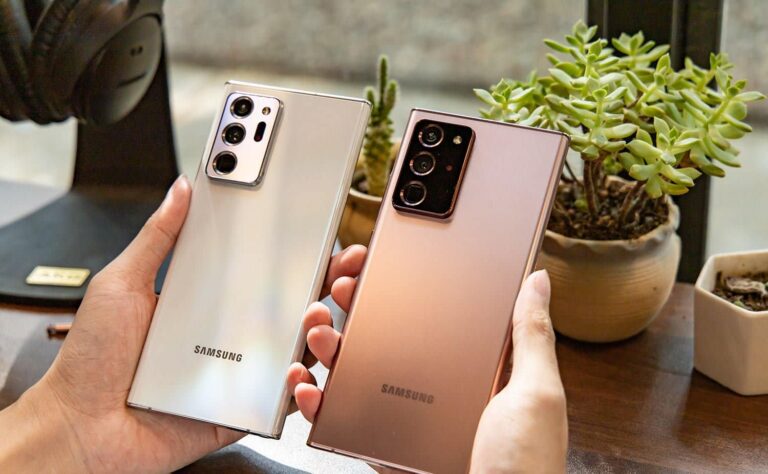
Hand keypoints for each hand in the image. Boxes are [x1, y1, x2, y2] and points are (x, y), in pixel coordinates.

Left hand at [0, 176, 366, 471]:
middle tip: (339, 273)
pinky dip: (297, 390)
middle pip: (285, 309)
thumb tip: (180, 191)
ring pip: (292, 354)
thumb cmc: (92, 361)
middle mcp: (223, 335)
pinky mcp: (236, 411)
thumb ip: (157, 238)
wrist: (78, 428)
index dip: (291, 255)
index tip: (320, 238)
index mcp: (202, 302)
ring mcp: (233, 374)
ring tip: (315, 317)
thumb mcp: (121, 284)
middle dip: (321, 289)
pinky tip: (295, 371)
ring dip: (316, 335)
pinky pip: (278, 402)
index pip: (257, 272)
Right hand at [291, 270, 567, 472]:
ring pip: (359, 370)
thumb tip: (537, 281)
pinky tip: (310, 385)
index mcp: (477, 367)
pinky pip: (344, 416)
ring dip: (329, 344)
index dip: (406, 280)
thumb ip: (531, 336)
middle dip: (357, 305)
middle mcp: (439, 386)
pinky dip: (317, 399)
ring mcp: (408, 414)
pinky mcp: (384, 443)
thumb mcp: (536, 394)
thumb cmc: (524, 467)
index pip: (436, 309)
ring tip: (319, 329)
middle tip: (340, 286)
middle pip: (389, 334)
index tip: (380, 260)